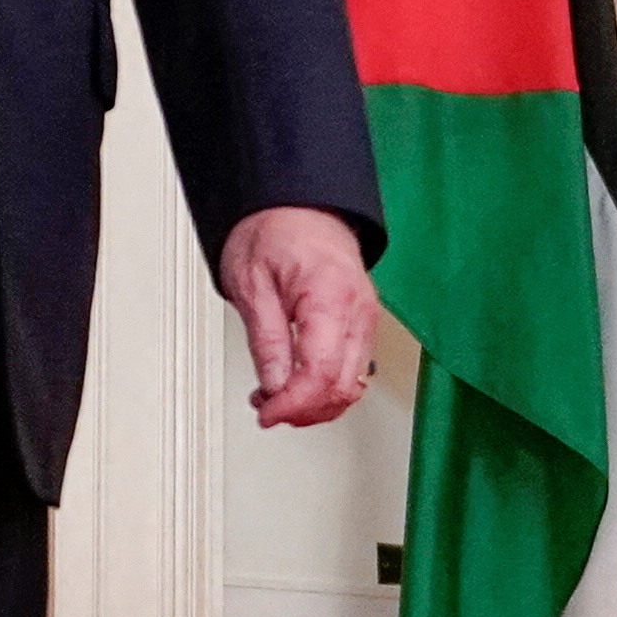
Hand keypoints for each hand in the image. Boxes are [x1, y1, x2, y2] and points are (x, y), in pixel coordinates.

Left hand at [218, 206, 381, 429]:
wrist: (298, 203)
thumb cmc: (274, 230)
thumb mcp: (252, 284)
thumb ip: (267, 341)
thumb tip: (274, 387)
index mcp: (330, 297)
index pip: (321, 374)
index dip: (293, 405)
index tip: (267, 413)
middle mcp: (358, 310)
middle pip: (343, 387)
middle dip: (304, 410)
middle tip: (268, 410)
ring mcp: (365, 317)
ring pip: (352, 385)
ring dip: (316, 403)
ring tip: (278, 399)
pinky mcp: (361, 322)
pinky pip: (352, 369)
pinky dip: (327, 386)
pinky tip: (300, 385)